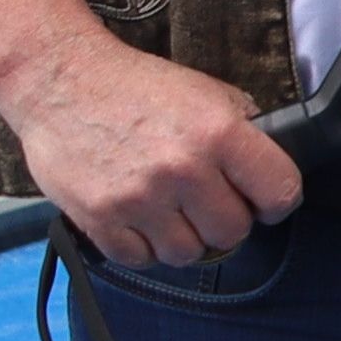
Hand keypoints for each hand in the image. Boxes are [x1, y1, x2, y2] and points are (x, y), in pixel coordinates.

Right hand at [7, 27, 302, 269]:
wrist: (60, 81)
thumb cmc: (136, 85)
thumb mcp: (207, 92)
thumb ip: (242, 129)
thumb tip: (265, 167)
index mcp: (220, 133)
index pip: (280, 192)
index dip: (277, 202)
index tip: (264, 202)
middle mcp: (183, 170)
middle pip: (232, 232)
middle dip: (227, 221)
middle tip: (209, 204)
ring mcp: (139, 199)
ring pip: (187, 254)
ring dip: (184, 238)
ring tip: (172, 212)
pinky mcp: (98, 218)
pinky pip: (140, 259)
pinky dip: (144, 247)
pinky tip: (141, 220)